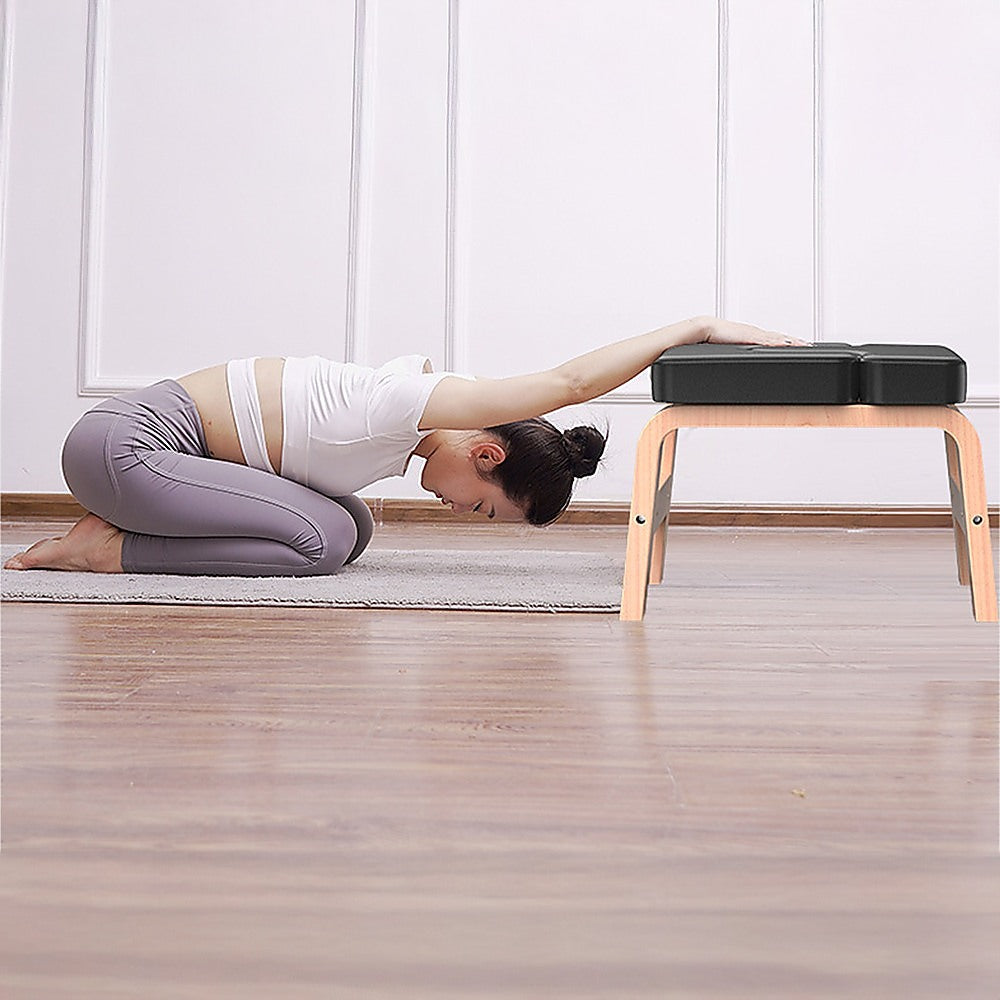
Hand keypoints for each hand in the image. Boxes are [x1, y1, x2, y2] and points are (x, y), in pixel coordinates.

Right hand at [696, 316, 810, 346]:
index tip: (799, 344)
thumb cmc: (712, 338)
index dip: (787, 342)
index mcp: (751, 337)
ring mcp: (753, 334)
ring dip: (791, 341)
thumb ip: (736, 353)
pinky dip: (778, 342)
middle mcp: (755, 334)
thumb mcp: (728, 348)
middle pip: (780, 337)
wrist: (703, 328)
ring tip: (804, 344)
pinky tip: (787, 344)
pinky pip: (767, 341)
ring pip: (777, 338)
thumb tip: (738, 361)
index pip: (773, 339)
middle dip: (795, 341)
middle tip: (808, 344)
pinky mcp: (749, 337)